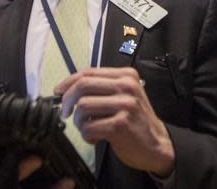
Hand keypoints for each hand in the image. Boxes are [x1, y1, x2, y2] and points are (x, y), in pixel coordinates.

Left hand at [55, 67, 174, 176]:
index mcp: (126, 76)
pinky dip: (87, 135)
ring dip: (78, 121)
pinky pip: (88, 127)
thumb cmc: (136, 121)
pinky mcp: (120, 124)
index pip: (89, 72)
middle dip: (67, 100)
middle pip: (83, 85)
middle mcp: (127, 86)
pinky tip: (96, 137)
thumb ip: (103, 88)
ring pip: (82, 106)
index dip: (69, 81)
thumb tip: (68, 90)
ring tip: (87, 128)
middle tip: (66, 113)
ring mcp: (125, 105)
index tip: (59, 91)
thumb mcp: (124, 96)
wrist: (158, 144)